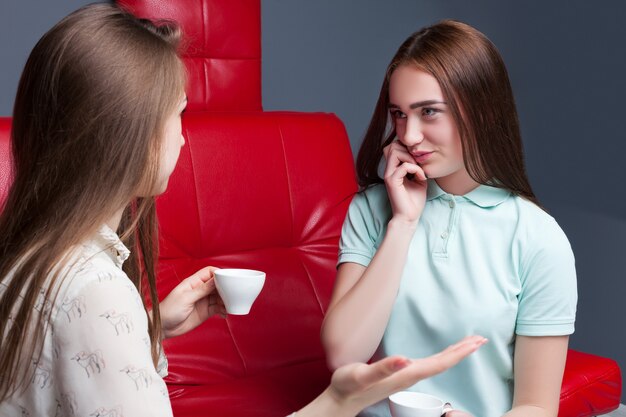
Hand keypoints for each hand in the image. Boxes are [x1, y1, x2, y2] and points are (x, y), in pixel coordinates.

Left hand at [158, 266, 226, 338]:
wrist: (162, 327)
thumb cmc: (169, 310)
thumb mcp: (186, 298)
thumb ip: (202, 289)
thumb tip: (217, 280)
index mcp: (194, 283)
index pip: (210, 272)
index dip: (220, 274)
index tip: (228, 280)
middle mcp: (200, 290)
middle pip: (218, 285)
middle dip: (226, 288)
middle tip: (232, 295)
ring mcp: (203, 301)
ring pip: (220, 297)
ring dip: (226, 300)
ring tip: (229, 306)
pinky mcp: (205, 312)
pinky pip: (218, 308)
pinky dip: (224, 310)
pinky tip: (225, 313)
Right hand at [296, 335, 486, 416]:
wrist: (342, 399)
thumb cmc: (350, 386)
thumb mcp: (362, 375)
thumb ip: (383, 368)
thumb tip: (405, 359)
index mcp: (406, 374)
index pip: (439, 363)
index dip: (459, 353)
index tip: (476, 343)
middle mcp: (410, 375)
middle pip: (443, 363)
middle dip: (463, 351)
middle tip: (481, 339)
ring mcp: (406, 376)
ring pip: (437, 364)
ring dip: (454, 354)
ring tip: (468, 345)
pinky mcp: (400, 375)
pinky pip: (428, 365)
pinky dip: (440, 357)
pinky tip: (442, 355)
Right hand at [383, 141, 427, 223]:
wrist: (410, 216)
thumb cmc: (414, 200)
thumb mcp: (419, 179)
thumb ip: (418, 167)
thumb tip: (421, 157)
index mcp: (394, 169)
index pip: (394, 147)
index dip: (406, 148)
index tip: (418, 161)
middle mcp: (389, 170)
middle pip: (392, 146)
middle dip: (408, 150)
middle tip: (418, 163)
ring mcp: (389, 175)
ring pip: (394, 152)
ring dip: (410, 157)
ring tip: (418, 169)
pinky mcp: (392, 181)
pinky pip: (403, 166)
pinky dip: (415, 169)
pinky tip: (421, 177)